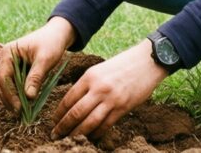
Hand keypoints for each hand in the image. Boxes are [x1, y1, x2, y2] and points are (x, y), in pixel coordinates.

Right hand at [0, 16, 75, 111]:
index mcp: (8, 53)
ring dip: (11, 98)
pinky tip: (25, 103)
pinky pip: (12, 84)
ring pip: (4, 86)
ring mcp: (8, 64)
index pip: (3, 78)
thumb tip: (29, 97)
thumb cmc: (51, 43)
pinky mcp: (15, 69)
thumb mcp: (45, 59)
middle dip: (8, 99)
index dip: (9, 95)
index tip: (19, 108)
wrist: (57, 34)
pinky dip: (17, 94)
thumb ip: (36, 77)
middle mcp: (4, 58)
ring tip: (22, 111)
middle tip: (19, 113)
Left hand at [51, 39, 168, 139]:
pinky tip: (90, 137)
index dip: (59, 113)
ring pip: (89, 122)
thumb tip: (74, 103)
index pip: (68, 99)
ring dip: (77, 133)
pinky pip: (105, 125)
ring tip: (69, 140)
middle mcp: (98, 88)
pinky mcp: (123, 107)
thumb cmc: (122, 65)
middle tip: (55, 135)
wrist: (147, 62)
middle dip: (63, 127)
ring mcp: (111, 99)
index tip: (53, 122)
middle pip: (76, 113)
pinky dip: (96, 133)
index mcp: (90, 76)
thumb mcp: (100, 70)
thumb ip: (88, 85)